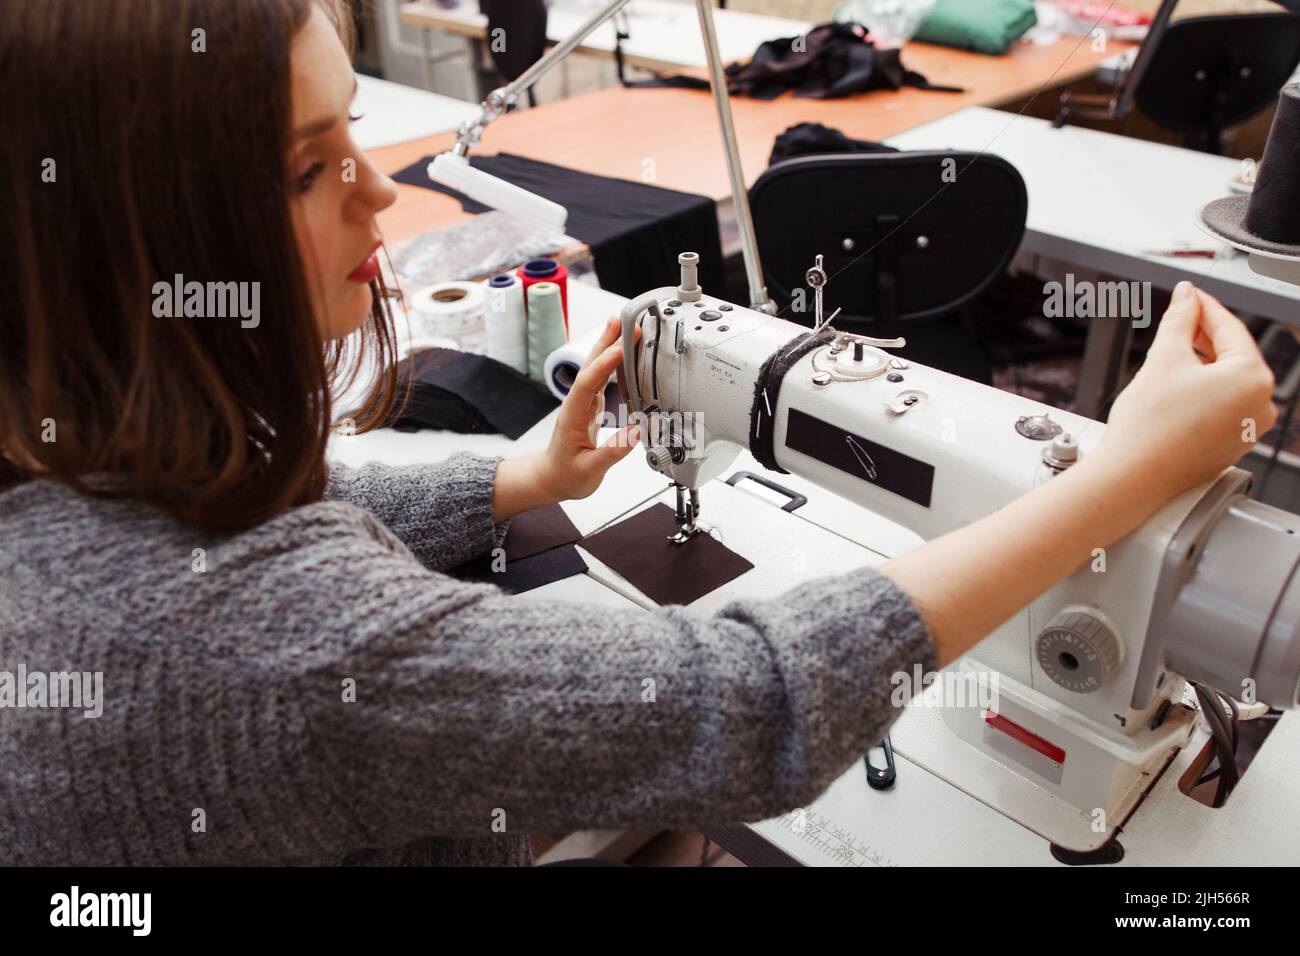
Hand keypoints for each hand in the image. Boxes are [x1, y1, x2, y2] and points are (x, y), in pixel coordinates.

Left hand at [494, 316, 641, 519]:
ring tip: (622, 325)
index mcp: (572, 417)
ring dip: (608, 346)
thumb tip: (637, 431)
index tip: (620, 350)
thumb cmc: (566, 476)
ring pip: (595, 369)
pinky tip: (621, 351)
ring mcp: (583, 403)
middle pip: (589, 367)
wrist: (552, 478)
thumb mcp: (589, 471)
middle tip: (622, 322)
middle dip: (605, 343)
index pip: (587, 385)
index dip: (603, 366)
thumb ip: (613, 452)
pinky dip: (612, 362)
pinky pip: (602, 377)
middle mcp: (576, 404)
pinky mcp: (590, 405)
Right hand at [1093, 281, 1276, 501]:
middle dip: (1203, 337)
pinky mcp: (1231, 444)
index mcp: (1253, 379)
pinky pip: (1222, 406)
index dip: (1204, 307)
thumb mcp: (1164, 358)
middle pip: (1232, 356)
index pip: (1230, 329)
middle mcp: (1261, 406)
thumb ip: (1180, 318)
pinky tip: (1175, 390)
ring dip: (1201, 364)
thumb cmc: (1149, 428)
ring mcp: (1248, 429)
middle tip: (1178, 320)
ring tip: (1170, 356)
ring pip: (1226, 382)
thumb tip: (1187, 297)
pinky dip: (1202, 392)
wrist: (1132, 476)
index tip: (1189, 296)